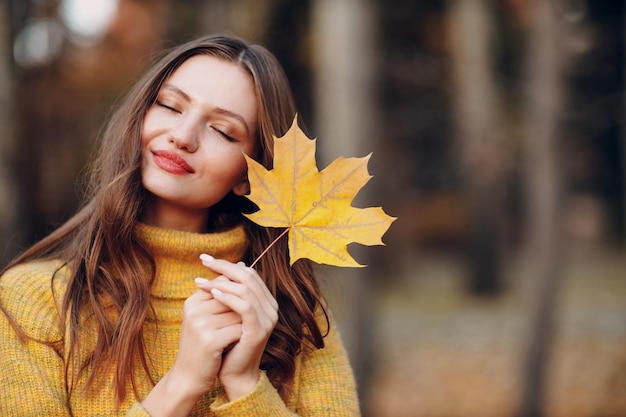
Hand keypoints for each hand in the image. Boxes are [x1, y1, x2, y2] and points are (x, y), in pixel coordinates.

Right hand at [142, 279, 242, 416]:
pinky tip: (238, 343)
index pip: (223, 284)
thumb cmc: (202, 345)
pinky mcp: (210, 340)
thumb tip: (244, 266)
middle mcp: (195, 310)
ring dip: (244, 324)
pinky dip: (242, 336)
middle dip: (242, 311)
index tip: (238, 311)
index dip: (238, 296)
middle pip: (232, 297)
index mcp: (193, 302)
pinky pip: (238, 329)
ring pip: (238, 313)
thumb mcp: (206, 317)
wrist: (188, 378)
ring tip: (238, 335)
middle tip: (241, 325)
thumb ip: (221, 295)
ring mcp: (201, 324)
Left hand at [197, 254, 278, 400]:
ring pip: (246, 290)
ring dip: (222, 282)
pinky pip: (245, 307)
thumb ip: (229, 294)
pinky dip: (228, 298)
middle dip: (224, 267)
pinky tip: (212, 294)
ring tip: (201, 282)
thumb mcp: (228, 314)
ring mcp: (268, 319)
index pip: (249, 274)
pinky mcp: (259, 330)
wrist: (234, 374)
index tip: (206, 259)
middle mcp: (271, 308)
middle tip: (203, 261)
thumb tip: (223, 270)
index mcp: (266, 302)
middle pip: (249, 277)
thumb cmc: (229, 343)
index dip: (228, 264)